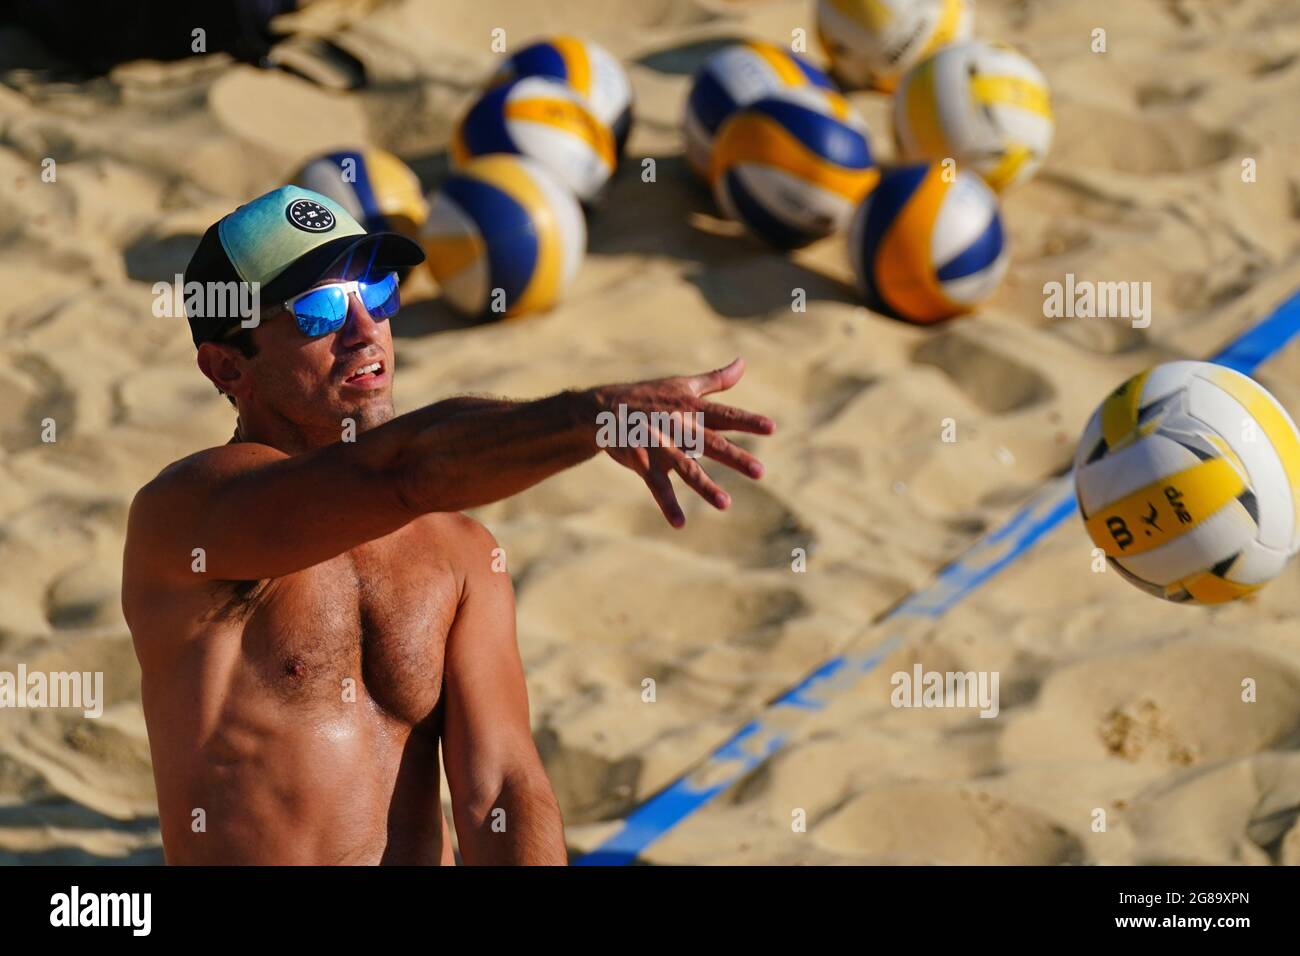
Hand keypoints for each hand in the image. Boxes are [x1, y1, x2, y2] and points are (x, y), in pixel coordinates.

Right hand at [581, 358, 774, 526]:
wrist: (603, 408)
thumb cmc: (648, 396)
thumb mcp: (683, 385)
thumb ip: (716, 380)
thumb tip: (743, 363)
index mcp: (691, 409)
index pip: (724, 415)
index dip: (747, 421)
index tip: (771, 428)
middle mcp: (678, 427)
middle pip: (711, 443)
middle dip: (735, 457)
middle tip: (760, 471)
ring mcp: (659, 446)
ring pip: (685, 467)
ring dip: (705, 486)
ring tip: (725, 504)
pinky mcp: (641, 461)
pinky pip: (656, 486)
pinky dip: (668, 504)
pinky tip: (679, 523)